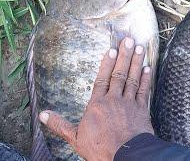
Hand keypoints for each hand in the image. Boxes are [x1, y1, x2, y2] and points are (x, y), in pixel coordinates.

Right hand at [39, 37, 153, 160]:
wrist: (126, 156)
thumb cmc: (100, 148)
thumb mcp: (75, 138)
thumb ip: (59, 124)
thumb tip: (42, 115)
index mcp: (97, 104)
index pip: (102, 79)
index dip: (107, 64)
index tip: (111, 50)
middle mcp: (114, 99)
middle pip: (119, 74)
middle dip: (123, 55)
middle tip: (128, 39)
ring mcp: (129, 103)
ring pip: (132, 78)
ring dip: (135, 62)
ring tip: (139, 47)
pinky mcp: (141, 110)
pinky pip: (143, 91)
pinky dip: (146, 79)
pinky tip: (147, 68)